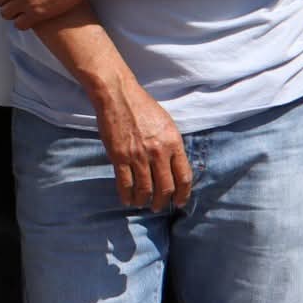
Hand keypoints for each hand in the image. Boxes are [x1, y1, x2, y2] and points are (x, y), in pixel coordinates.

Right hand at [92, 75, 192, 210]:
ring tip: (143, 204)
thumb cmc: (143, 107)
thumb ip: (172, 146)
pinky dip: (127, 195)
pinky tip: (127, 200)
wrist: (118, 96)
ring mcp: (138, 156)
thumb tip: (174, 166)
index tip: (179, 202)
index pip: (184, 177)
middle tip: (158, 206)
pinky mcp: (119, 156)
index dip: (183, 194)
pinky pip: (125, 183)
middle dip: (162, 201)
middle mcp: (158, 152)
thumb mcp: (167, 124)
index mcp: (173, 144)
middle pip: (165, 187)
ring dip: (145, 201)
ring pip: (145, 188)